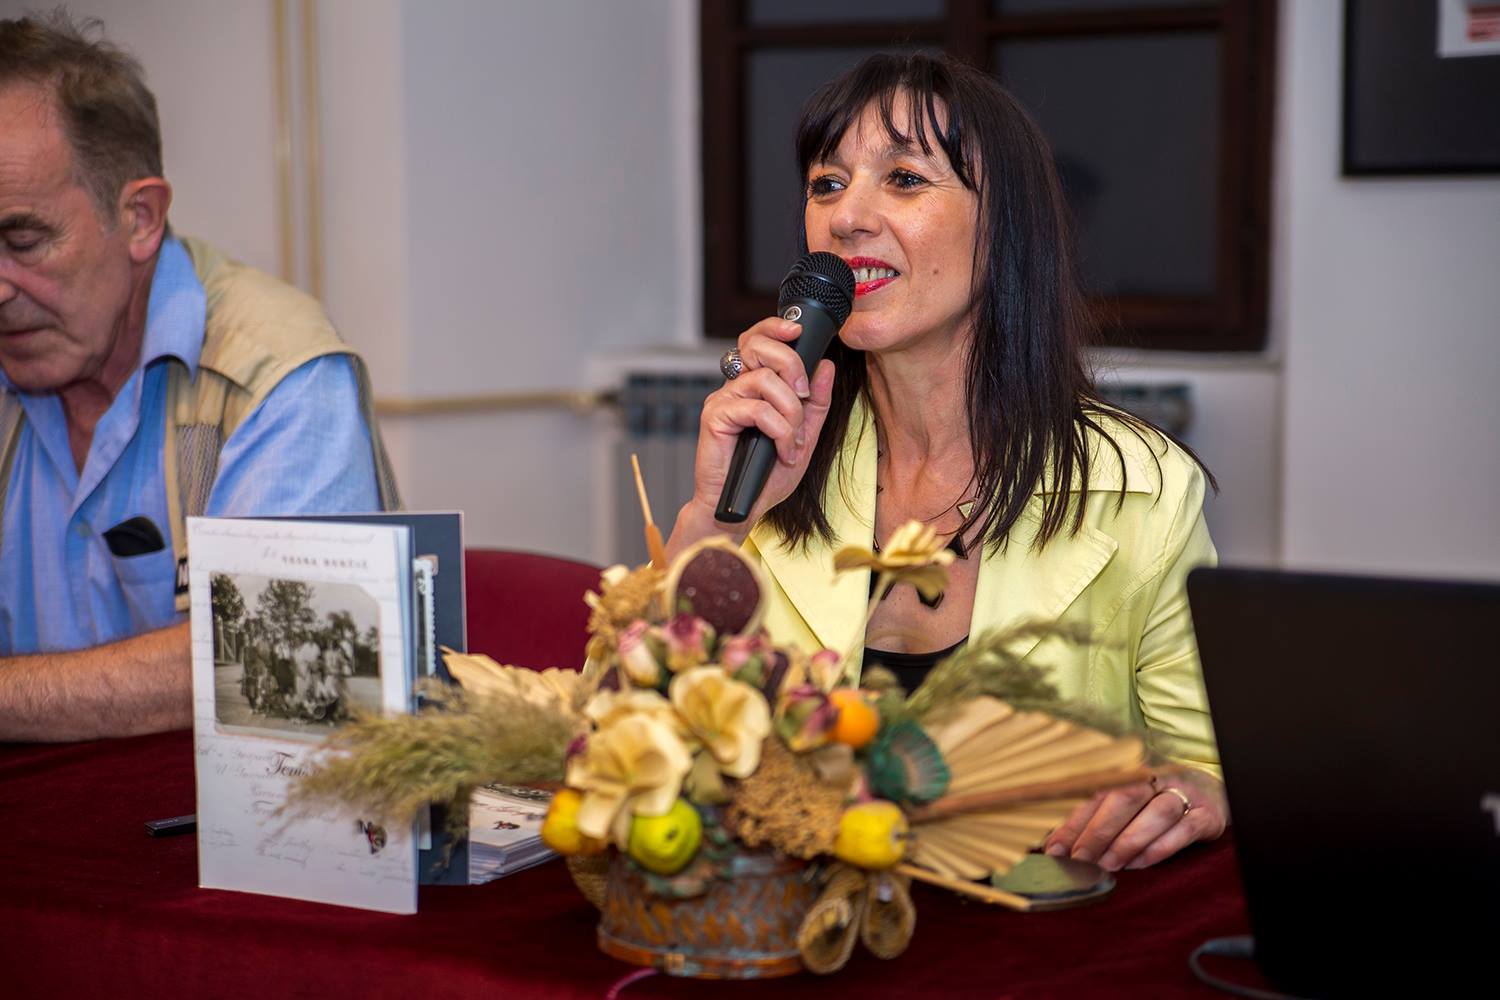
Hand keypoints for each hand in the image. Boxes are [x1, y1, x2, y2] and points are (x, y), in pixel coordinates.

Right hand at [668, 317, 835, 554]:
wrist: (740, 508)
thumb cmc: (765, 476)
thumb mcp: (803, 438)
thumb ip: (815, 404)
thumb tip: (825, 366)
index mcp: (752, 386)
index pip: (757, 340)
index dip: (774, 327)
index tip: (798, 330)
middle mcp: (734, 388)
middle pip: (758, 347)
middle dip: (791, 364)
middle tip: (803, 395)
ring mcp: (722, 400)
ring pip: (763, 380)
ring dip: (790, 412)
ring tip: (794, 441)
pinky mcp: (714, 417)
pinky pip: (756, 409)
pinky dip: (779, 431)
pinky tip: (783, 451)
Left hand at [1040, 769, 1227, 871]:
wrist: (1213, 794)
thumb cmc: (1157, 802)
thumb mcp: (1127, 804)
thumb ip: (1094, 818)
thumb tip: (1055, 844)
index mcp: (1131, 771)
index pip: (1097, 794)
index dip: (1074, 822)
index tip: (1054, 848)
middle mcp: (1158, 777)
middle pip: (1125, 798)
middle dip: (1098, 831)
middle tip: (1078, 859)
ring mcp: (1186, 793)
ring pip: (1157, 812)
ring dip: (1128, 841)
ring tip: (1106, 865)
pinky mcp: (1207, 814)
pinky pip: (1184, 830)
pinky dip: (1159, 848)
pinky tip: (1138, 864)